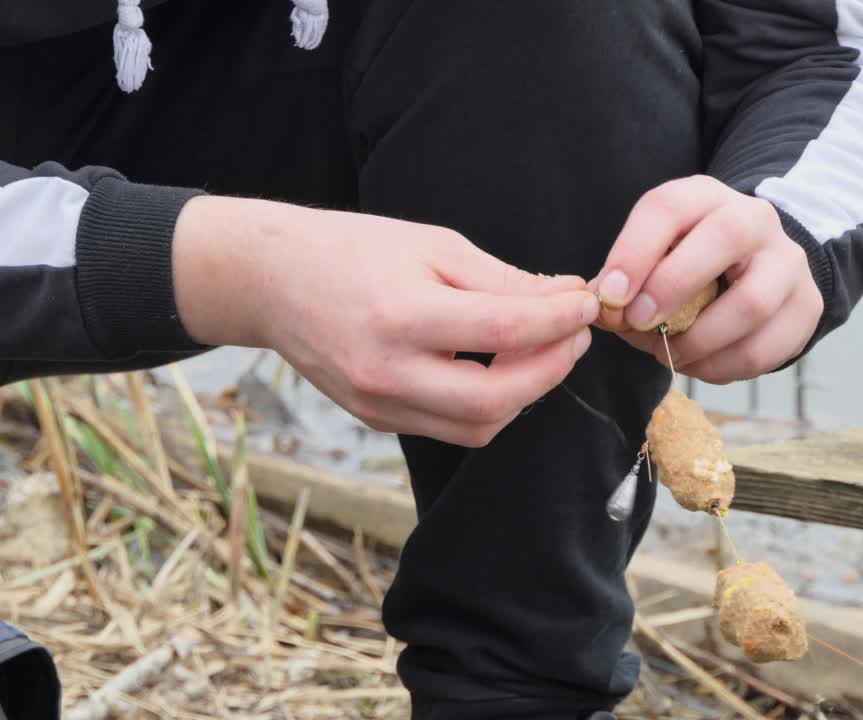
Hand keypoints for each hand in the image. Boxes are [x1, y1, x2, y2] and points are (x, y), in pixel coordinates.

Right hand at [173, 196, 598, 445]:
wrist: (271, 281)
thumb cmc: (353, 250)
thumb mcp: (431, 245)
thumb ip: (501, 279)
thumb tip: (566, 296)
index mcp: (402, 315)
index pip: (506, 330)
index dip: (560, 320)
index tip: (588, 302)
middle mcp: (388, 371)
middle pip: (498, 399)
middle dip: (551, 369)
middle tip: (574, 336)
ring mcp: (379, 404)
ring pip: (479, 426)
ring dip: (524, 393)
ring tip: (540, 349)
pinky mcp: (377, 420)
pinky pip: (451, 428)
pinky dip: (489, 405)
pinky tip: (500, 368)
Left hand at [589, 176, 821, 383]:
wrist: (761, 268)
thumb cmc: (691, 264)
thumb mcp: (656, 256)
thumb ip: (624, 281)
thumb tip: (603, 311)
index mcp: (706, 197)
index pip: (669, 207)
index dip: (634, 251)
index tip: (611, 296)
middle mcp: (755, 219)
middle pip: (725, 237)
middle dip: (673, 286)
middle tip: (637, 323)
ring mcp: (788, 262)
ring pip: (752, 304)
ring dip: (699, 341)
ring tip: (668, 354)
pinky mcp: (807, 307)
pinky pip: (764, 348)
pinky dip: (722, 367)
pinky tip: (698, 365)